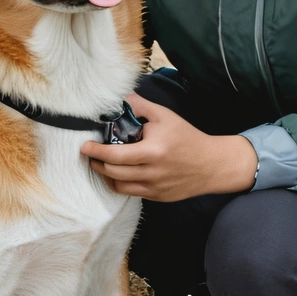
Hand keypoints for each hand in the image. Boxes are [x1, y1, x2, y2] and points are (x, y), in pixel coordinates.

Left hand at [81, 92, 257, 200]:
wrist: (211, 165)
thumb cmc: (187, 137)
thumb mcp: (164, 116)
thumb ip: (140, 106)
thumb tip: (118, 97)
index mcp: (153, 151)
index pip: (116, 155)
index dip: (96, 151)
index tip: (85, 146)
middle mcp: (152, 173)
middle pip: (113, 172)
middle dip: (97, 162)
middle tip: (91, 153)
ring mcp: (154, 188)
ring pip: (118, 186)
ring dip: (106, 175)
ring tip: (102, 163)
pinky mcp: (157, 197)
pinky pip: (130, 193)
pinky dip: (119, 183)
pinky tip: (118, 173)